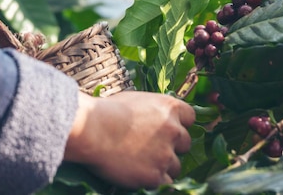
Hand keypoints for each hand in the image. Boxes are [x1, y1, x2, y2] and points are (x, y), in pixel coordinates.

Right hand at [64, 91, 194, 188]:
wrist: (92, 130)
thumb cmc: (107, 112)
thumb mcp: (136, 100)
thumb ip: (153, 110)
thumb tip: (155, 116)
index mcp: (170, 107)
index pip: (190, 117)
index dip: (180, 124)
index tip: (169, 130)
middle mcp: (173, 130)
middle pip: (185, 143)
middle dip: (172, 147)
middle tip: (154, 149)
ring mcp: (165, 154)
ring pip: (176, 165)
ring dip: (163, 166)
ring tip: (142, 162)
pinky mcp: (155, 176)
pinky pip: (165, 182)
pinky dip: (155, 180)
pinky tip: (140, 174)